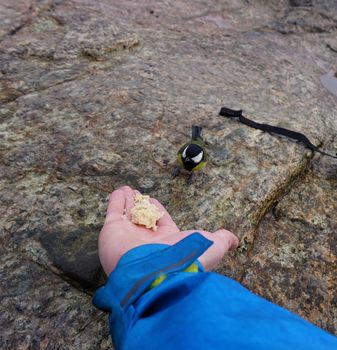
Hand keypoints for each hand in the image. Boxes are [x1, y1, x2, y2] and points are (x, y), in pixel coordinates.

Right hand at [99, 186, 238, 274]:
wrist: (155, 274)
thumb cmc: (184, 260)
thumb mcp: (211, 247)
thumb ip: (221, 240)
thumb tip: (234, 239)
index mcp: (167, 241)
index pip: (161, 222)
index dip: (158, 211)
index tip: (154, 202)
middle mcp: (146, 239)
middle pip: (143, 218)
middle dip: (142, 206)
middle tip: (139, 195)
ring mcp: (128, 234)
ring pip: (129, 213)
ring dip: (129, 200)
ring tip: (128, 190)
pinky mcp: (113, 230)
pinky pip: (114, 210)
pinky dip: (117, 200)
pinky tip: (120, 191)